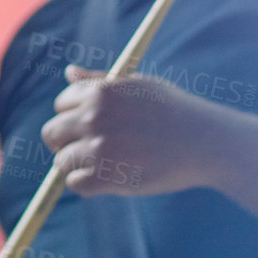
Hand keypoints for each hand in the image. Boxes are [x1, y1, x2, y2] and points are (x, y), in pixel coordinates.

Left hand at [41, 66, 237, 197]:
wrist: (205, 142)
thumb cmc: (175, 111)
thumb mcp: (138, 85)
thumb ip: (100, 81)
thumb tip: (69, 72)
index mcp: (100, 92)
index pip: (61, 104)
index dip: (74, 115)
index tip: (93, 126)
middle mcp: (94, 118)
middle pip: (52, 133)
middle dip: (66, 142)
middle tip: (89, 150)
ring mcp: (99, 148)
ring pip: (62, 161)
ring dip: (77, 166)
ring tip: (104, 166)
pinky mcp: (107, 177)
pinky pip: (76, 184)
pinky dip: (86, 185)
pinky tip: (107, 180)